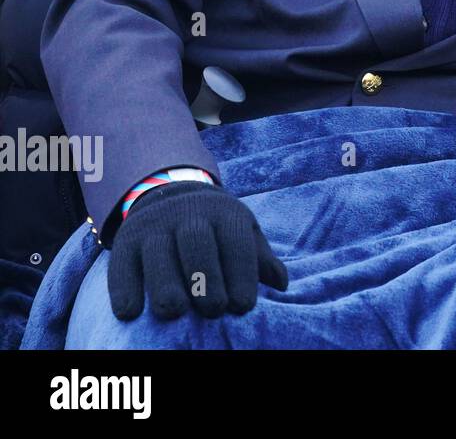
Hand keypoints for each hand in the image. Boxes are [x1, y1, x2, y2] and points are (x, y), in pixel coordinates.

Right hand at [107, 181, 288, 320]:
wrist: (173, 196)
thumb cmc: (218, 229)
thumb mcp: (243, 233)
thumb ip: (260, 259)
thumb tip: (281, 284)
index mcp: (225, 213)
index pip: (235, 242)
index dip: (241, 274)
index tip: (243, 306)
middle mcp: (188, 214)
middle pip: (197, 244)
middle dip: (206, 279)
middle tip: (212, 311)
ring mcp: (155, 225)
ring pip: (158, 253)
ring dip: (165, 285)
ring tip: (174, 312)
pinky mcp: (125, 240)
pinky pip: (121, 264)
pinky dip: (124, 289)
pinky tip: (130, 313)